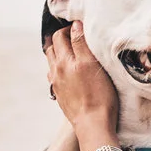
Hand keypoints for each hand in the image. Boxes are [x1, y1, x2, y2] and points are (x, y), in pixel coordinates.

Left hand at [45, 22, 117, 150]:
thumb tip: (75, 25)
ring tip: (73, 52)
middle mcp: (56, 70)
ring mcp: (56, 84)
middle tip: (77, 37)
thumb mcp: (93, 64)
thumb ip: (81, 43)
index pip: (61, 35)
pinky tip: (70, 72)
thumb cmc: (99, 95)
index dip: (71, 28)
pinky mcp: (60, 95)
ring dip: (59, 52)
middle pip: (53, 46)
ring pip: (52, 61)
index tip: (82, 27)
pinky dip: (59, 68)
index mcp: (64, 60)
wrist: (93, 124)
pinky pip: (55, 76)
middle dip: (62, 38)